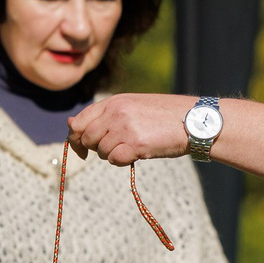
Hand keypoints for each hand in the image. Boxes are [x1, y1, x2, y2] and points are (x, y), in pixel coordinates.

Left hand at [66, 95, 192, 166]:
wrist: (192, 120)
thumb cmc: (163, 116)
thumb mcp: (132, 107)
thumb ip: (104, 115)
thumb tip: (71, 125)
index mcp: (113, 101)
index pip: (79, 120)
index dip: (75, 137)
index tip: (80, 149)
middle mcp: (115, 112)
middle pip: (87, 138)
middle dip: (95, 149)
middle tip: (114, 149)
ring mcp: (124, 127)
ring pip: (101, 151)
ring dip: (113, 155)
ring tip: (132, 148)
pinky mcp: (135, 144)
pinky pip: (114, 160)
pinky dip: (123, 161)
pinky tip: (137, 154)